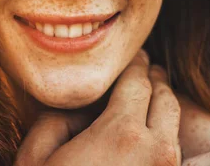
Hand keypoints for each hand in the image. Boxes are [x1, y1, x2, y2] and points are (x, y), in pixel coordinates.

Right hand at [15, 51, 181, 165]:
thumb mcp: (36, 154)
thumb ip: (56, 117)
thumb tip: (80, 107)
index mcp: (121, 134)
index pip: (137, 82)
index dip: (135, 64)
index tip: (134, 55)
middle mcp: (154, 151)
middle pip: (166, 99)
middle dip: (155, 79)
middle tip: (145, 70)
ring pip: (173, 126)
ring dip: (162, 104)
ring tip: (148, 96)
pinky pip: (170, 150)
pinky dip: (161, 132)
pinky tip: (143, 131)